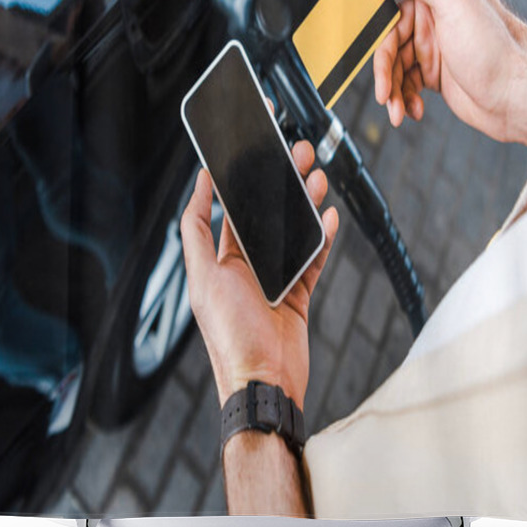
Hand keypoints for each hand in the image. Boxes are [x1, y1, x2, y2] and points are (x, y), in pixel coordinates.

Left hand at [180, 140, 338, 408]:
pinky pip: (313, 258)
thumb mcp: (203, 277)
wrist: (264, 381)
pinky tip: (329, 215)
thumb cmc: (230, 334)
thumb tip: (199, 188)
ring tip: (316, 174)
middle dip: (281, 181)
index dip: (240, 175)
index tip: (251, 145)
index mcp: (220, 259)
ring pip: (293, 231)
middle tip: (296, 151)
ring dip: (304, 202)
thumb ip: (197, 231)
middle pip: (266, 214)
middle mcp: (245, 265)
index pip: (230, 206)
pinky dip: (322, 237)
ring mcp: (274, 278)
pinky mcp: (297, 293)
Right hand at [374, 0, 526, 149]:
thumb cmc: (497, 48)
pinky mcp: (435, 66)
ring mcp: (435, 35)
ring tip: (397, 107)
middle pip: (385, 25)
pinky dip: (403, 96)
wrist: (519, 96)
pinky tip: (412, 108)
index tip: (369, 25)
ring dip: (391, 86)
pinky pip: (404, 79)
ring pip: (392, 57)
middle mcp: (437, 0)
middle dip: (382, 61)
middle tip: (385, 87)